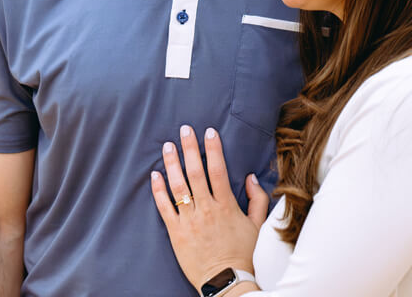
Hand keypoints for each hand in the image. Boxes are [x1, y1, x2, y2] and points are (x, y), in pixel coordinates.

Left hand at [151, 125, 268, 290]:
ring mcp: (189, 220)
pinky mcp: (176, 231)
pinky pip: (164, 207)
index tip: (209, 132)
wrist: (226, 281)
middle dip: (190, 148)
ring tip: (167, 146)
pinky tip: (155, 175)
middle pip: (196, 172)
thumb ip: (257, 199)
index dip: (213, 148)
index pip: (218, 170)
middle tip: (184, 129)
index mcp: (226, 205)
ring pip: (178, 185)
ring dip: (172, 163)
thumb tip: (250, 177)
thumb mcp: (257, 225)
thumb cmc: (242, 253)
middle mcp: (206, 209)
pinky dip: (158, 190)